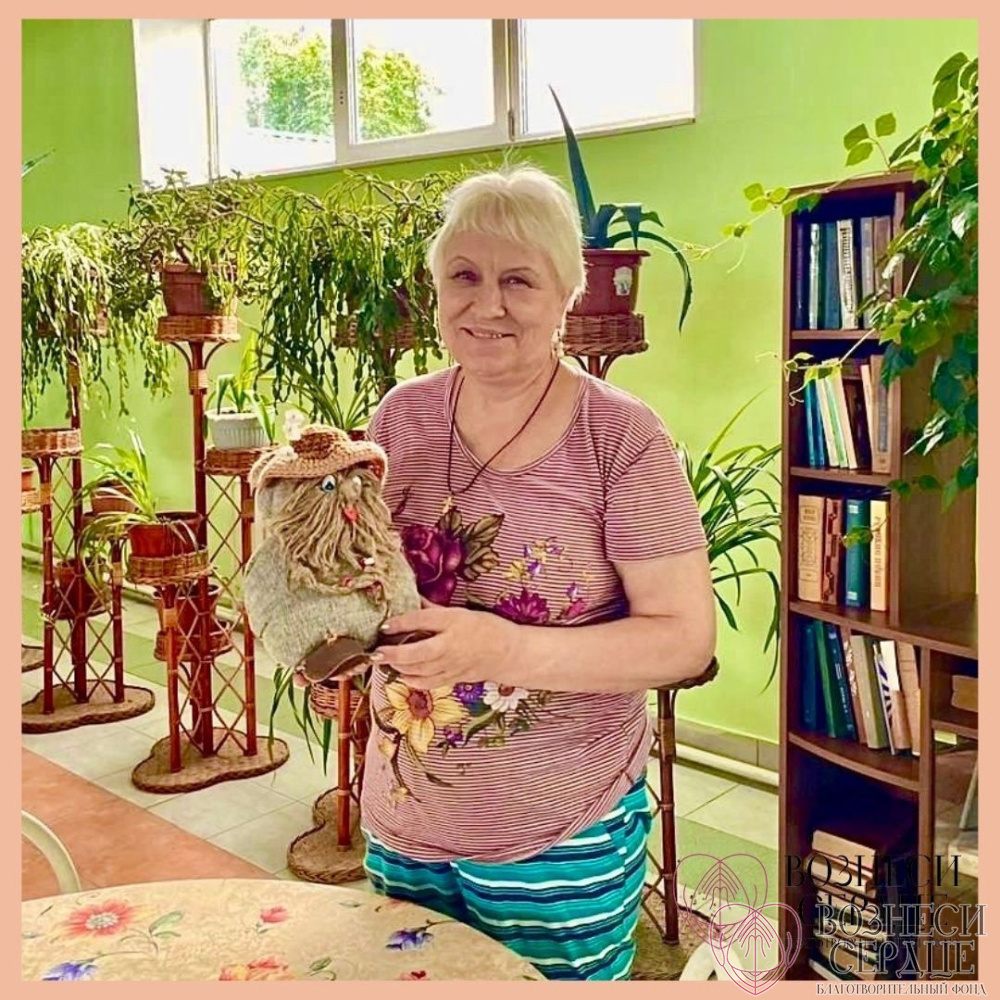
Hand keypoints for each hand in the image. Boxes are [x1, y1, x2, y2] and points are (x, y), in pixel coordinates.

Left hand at [373, 600, 517, 689]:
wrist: (507, 652)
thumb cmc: (484, 627)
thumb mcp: (459, 612)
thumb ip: (432, 609)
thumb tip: (410, 599)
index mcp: (453, 621)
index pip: (421, 621)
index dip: (399, 623)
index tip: (383, 626)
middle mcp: (450, 644)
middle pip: (416, 652)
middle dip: (393, 654)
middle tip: (375, 653)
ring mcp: (451, 664)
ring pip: (419, 670)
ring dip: (398, 667)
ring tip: (383, 661)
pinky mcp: (452, 678)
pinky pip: (428, 682)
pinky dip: (412, 680)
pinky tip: (402, 674)